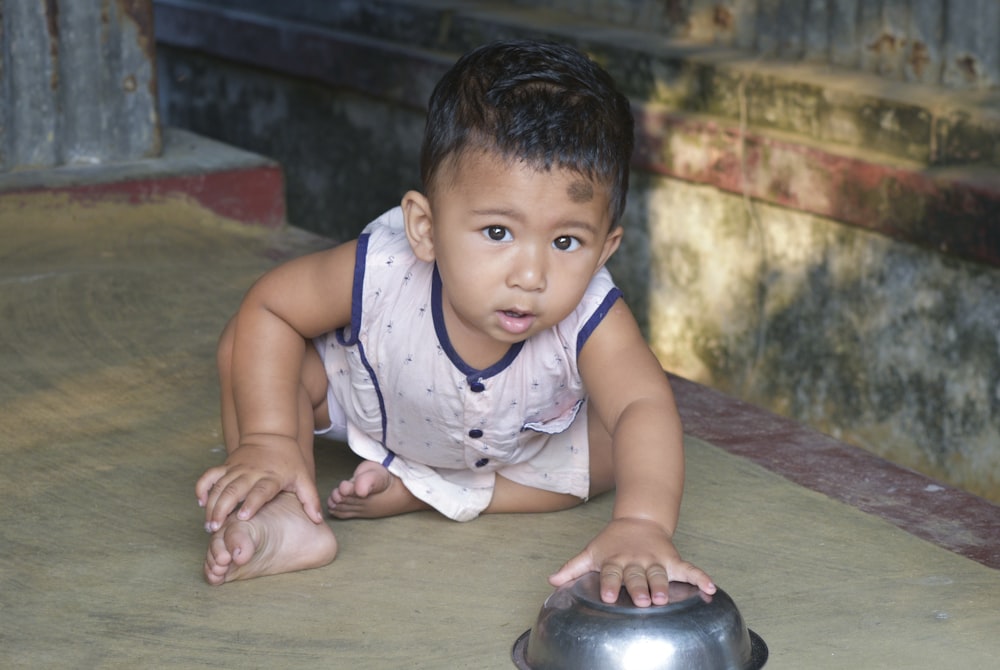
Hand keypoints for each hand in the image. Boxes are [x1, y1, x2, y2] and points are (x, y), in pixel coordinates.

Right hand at [195, 436, 322, 531]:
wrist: (272, 434)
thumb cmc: (289, 460)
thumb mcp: (304, 477)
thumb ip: (311, 499)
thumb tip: (318, 520)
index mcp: (271, 477)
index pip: (260, 491)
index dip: (251, 503)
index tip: (242, 518)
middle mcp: (251, 472)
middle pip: (234, 490)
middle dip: (222, 509)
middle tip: (215, 528)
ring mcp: (236, 468)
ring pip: (219, 486)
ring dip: (211, 505)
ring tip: (208, 524)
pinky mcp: (226, 465)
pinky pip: (209, 476)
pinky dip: (202, 487)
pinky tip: (201, 502)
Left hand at [549, 517, 715, 606]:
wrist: (638, 519)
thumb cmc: (612, 543)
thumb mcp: (592, 552)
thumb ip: (573, 568)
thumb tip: (551, 581)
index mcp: (615, 560)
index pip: (611, 573)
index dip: (610, 584)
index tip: (609, 596)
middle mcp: (636, 561)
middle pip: (637, 575)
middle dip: (639, 587)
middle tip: (641, 600)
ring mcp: (655, 560)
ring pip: (660, 574)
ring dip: (664, 585)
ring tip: (665, 598)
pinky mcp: (672, 559)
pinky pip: (689, 569)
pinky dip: (701, 578)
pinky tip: (712, 589)